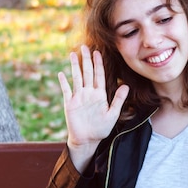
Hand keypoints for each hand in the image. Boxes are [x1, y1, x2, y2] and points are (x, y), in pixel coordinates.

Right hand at [58, 45, 128, 171]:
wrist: (88, 140)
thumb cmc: (101, 129)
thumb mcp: (112, 114)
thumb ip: (118, 100)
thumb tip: (126, 85)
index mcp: (99, 94)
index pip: (99, 75)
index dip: (98, 63)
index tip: (98, 52)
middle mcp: (88, 93)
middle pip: (87, 73)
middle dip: (86, 60)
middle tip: (84, 46)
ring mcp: (78, 97)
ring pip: (76, 78)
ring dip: (74, 66)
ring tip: (72, 54)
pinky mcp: (70, 104)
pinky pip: (66, 90)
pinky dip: (64, 82)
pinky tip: (61, 74)